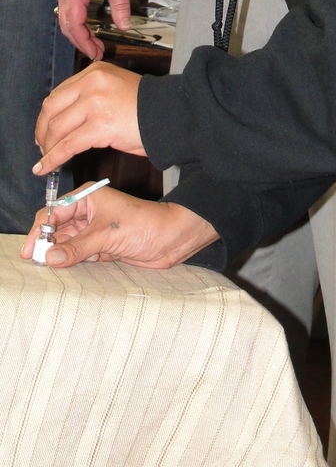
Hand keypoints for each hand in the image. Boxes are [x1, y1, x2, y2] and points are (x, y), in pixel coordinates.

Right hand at [20, 185, 218, 268]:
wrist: (172, 238)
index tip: (30, 250)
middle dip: (47, 244)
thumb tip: (50, 258)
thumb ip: (77, 247)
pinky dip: (73, 261)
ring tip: (49, 268)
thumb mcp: (107, 235)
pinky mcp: (102, 246)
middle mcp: (87, 212)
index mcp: (87, 198)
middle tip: (37, 262)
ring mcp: (94, 230)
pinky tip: (67, 268)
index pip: (53, 212)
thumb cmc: (144, 225)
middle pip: (57, 229)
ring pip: (67, 243)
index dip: (39, 231)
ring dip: (60, 255)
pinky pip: (79, 254)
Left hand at [34, 61, 144, 174]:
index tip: (45, 129)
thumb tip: (70, 120)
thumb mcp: (117, 90)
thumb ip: (93, 97)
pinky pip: (67, 145)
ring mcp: (94, 103)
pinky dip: (53, 158)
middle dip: (42, 131)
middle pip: (52, 108)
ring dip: (48, 147)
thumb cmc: (151, 108)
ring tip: (46, 160)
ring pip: (57, 128)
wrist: (174, 114)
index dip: (47, 115)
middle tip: (42, 146)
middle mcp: (92, 83)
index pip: (59, 94)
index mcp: (95, 72)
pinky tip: (46, 168)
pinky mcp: (99, 126)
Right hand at [56, 0, 131, 58]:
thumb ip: (120, 5)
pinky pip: (68, 13)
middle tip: (97, 53)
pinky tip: (89, 33)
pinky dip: (77, 26)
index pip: (75, 24)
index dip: (84, 42)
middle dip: (81, 42)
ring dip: (78, 36)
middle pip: (67, 26)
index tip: (95, 53)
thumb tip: (124, 26)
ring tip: (95, 46)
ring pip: (66, 22)